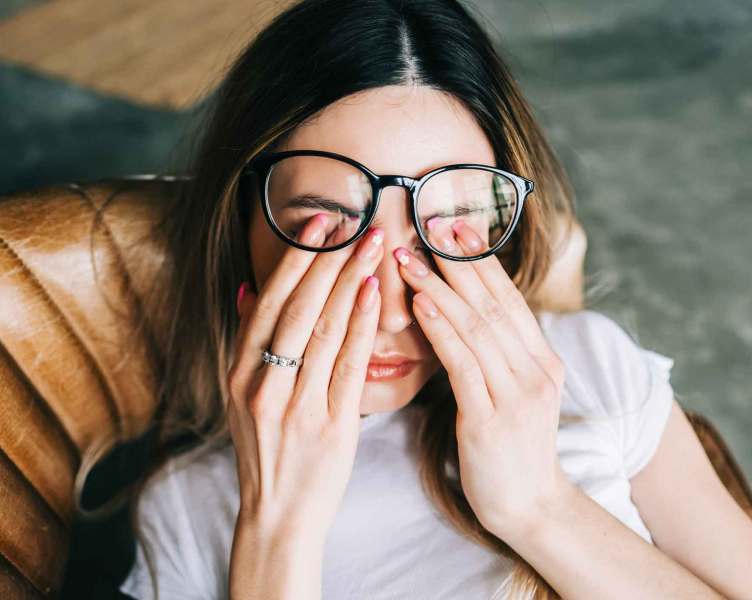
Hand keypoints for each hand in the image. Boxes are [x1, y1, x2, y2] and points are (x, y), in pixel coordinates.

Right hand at [227, 215, 382, 544]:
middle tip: (354, 220)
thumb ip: (246, 342)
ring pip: (323, 329)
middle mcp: (262, 384)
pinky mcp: (330, 424)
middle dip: (327, 259)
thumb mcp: (242, 395)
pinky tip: (373, 293)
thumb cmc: (267, 450)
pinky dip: (360, 325)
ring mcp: (295, 405)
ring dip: (349, 280)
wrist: (278, 514)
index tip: (318, 222)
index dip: (295, 259)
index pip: (268, 302)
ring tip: (372, 244)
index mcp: (239, 373)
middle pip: (297, 308)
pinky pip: (347, 365)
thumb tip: (247, 288)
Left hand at [393, 218, 574, 539]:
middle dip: (458, 261)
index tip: (454, 227)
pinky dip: (441, 330)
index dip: (481, 261)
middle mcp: (536, 370)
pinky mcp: (492, 419)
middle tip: (428, 224)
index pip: (508, 298)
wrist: (528, 506)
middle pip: (493, 303)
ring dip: (439, 288)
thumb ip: (497, 354)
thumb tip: (465, 313)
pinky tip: (420, 305)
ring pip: (476, 327)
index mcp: (542, 360)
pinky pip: (463, 364)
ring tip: (409, 258)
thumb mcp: (512, 393)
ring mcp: (518, 394)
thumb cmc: (509, 447)